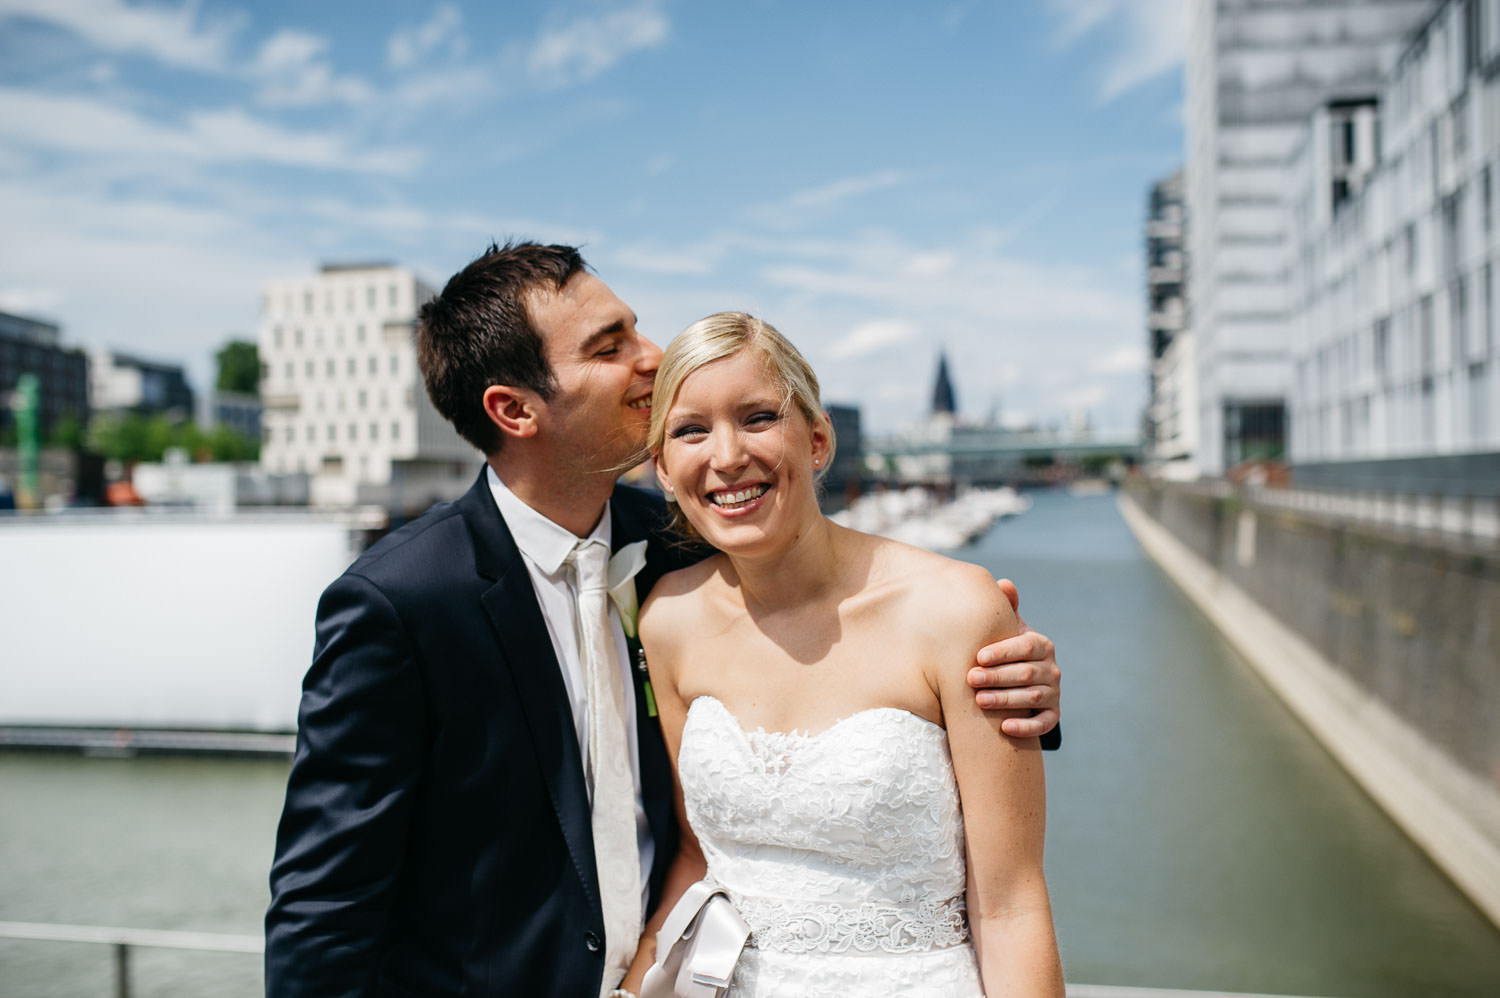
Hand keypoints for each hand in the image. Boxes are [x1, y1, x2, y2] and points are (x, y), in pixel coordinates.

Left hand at [969, 578, 1059, 737]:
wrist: (1022, 681)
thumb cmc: (1007, 651)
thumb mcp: (1008, 629)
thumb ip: (1006, 608)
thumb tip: (1003, 584)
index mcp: (1041, 645)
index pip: (1026, 646)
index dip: (1003, 651)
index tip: (979, 656)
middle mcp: (1052, 669)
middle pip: (1026, 673)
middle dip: (997, 677)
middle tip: (970, 678)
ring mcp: (1054, 693)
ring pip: (1032, 698)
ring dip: (1005, 700)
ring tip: (979, 701)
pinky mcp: (1053, 715)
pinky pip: (1043, 723)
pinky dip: (1026, 726)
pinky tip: (1005, 728)